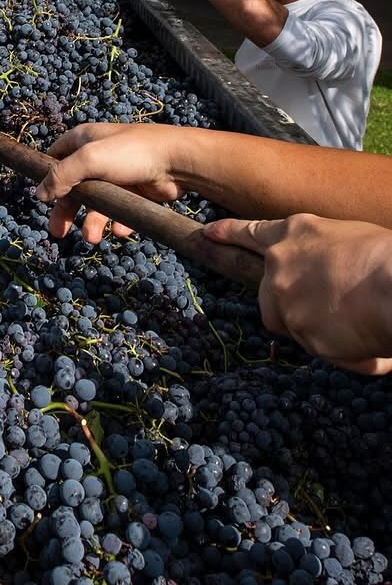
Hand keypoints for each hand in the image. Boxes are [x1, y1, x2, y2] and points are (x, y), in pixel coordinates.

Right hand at [36, 123, 187, 242]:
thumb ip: (61, 175)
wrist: (178, 162)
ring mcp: (116, 176)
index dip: (47, 177)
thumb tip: (38, 194)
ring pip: (96, 204)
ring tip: (92, 238)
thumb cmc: (131, 152)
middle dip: (65, 210)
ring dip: (92, 222)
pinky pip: (118, 211)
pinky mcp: (134, 192)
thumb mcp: (89, 159)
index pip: (55, 158)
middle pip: (73, 188)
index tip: (41, 199)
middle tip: (58, 232)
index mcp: (83, 141)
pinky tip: (120, 230)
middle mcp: (97, 157)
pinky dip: (117, 222)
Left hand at [205, 215, 391, 373]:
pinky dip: (346, 351)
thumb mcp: (347, 237)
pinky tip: (368, 338)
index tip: (209, 234)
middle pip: (267, 296)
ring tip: (356, 321)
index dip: (229, 234)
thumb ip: (321, 255)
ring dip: (318, 330)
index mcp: (294, 233)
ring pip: (292, 325)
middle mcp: (279, 263)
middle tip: (327, 310)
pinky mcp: (300, 331)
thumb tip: (324, 279)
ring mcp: (285, 299)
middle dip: (289, 307)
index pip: (252, 233)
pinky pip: (321, 349)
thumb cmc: (386, 258)